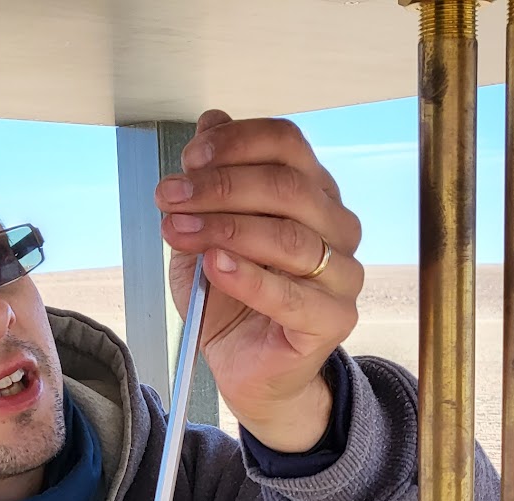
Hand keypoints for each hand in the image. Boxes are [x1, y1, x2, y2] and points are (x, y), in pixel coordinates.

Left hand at [156, 110, 363, 451]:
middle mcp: (337, 227)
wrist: (244, 366)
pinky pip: (292, 295)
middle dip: (220, 187)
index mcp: (313, 192)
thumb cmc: (229, 297)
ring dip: (225, 229)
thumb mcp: (206, 228)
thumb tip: (211, 121)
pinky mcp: (334, 321)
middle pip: (288, 186)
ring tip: (178, 233)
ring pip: (290, 237)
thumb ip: (211, 178)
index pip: (287, 144)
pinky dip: (248, 277)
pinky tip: (213, 266)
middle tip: (170, 197)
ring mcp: (343, 275)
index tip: (188, 160)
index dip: (235, 143)